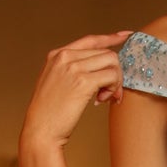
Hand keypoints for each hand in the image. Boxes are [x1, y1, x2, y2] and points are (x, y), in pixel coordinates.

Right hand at [20, 30, 132, 151]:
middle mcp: (65, 56)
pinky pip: (112, 76)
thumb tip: (99, 69)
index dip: (110, 38)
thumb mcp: (55, 83)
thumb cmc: (49, 114)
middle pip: (106, 53)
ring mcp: (73, 67)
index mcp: (57, 54)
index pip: (90, 40)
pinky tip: (102, 101)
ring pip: (112, 62)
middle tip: (111, 94)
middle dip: (114, 73)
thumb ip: (71, 71)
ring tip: (106, 98)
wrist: (40, 130)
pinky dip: (113, 89)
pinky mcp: (83, 81)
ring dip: (116, 81)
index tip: (126, 36)